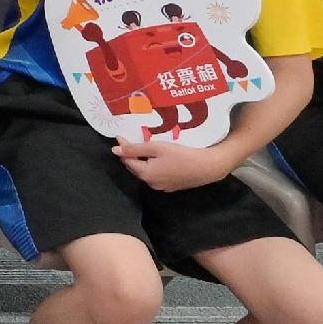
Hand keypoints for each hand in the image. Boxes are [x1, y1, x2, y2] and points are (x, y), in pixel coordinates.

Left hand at [114, 135, 232, 190]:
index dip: (122, 148)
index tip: (120, 136)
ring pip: (146, 172)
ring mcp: (162, 187)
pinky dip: (152, 166)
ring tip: (141, 148)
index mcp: (146, 174)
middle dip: (130, 155)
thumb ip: (134, 149)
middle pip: (135, 168)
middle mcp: (151, 184)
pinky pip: (156, 175)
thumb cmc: (181, 155)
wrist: (207, 167)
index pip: (127, 161)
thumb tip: (115, 150)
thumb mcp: (156, 148)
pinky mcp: (172, 187)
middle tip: (129, 141)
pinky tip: (156, 158)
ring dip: (141, 161)